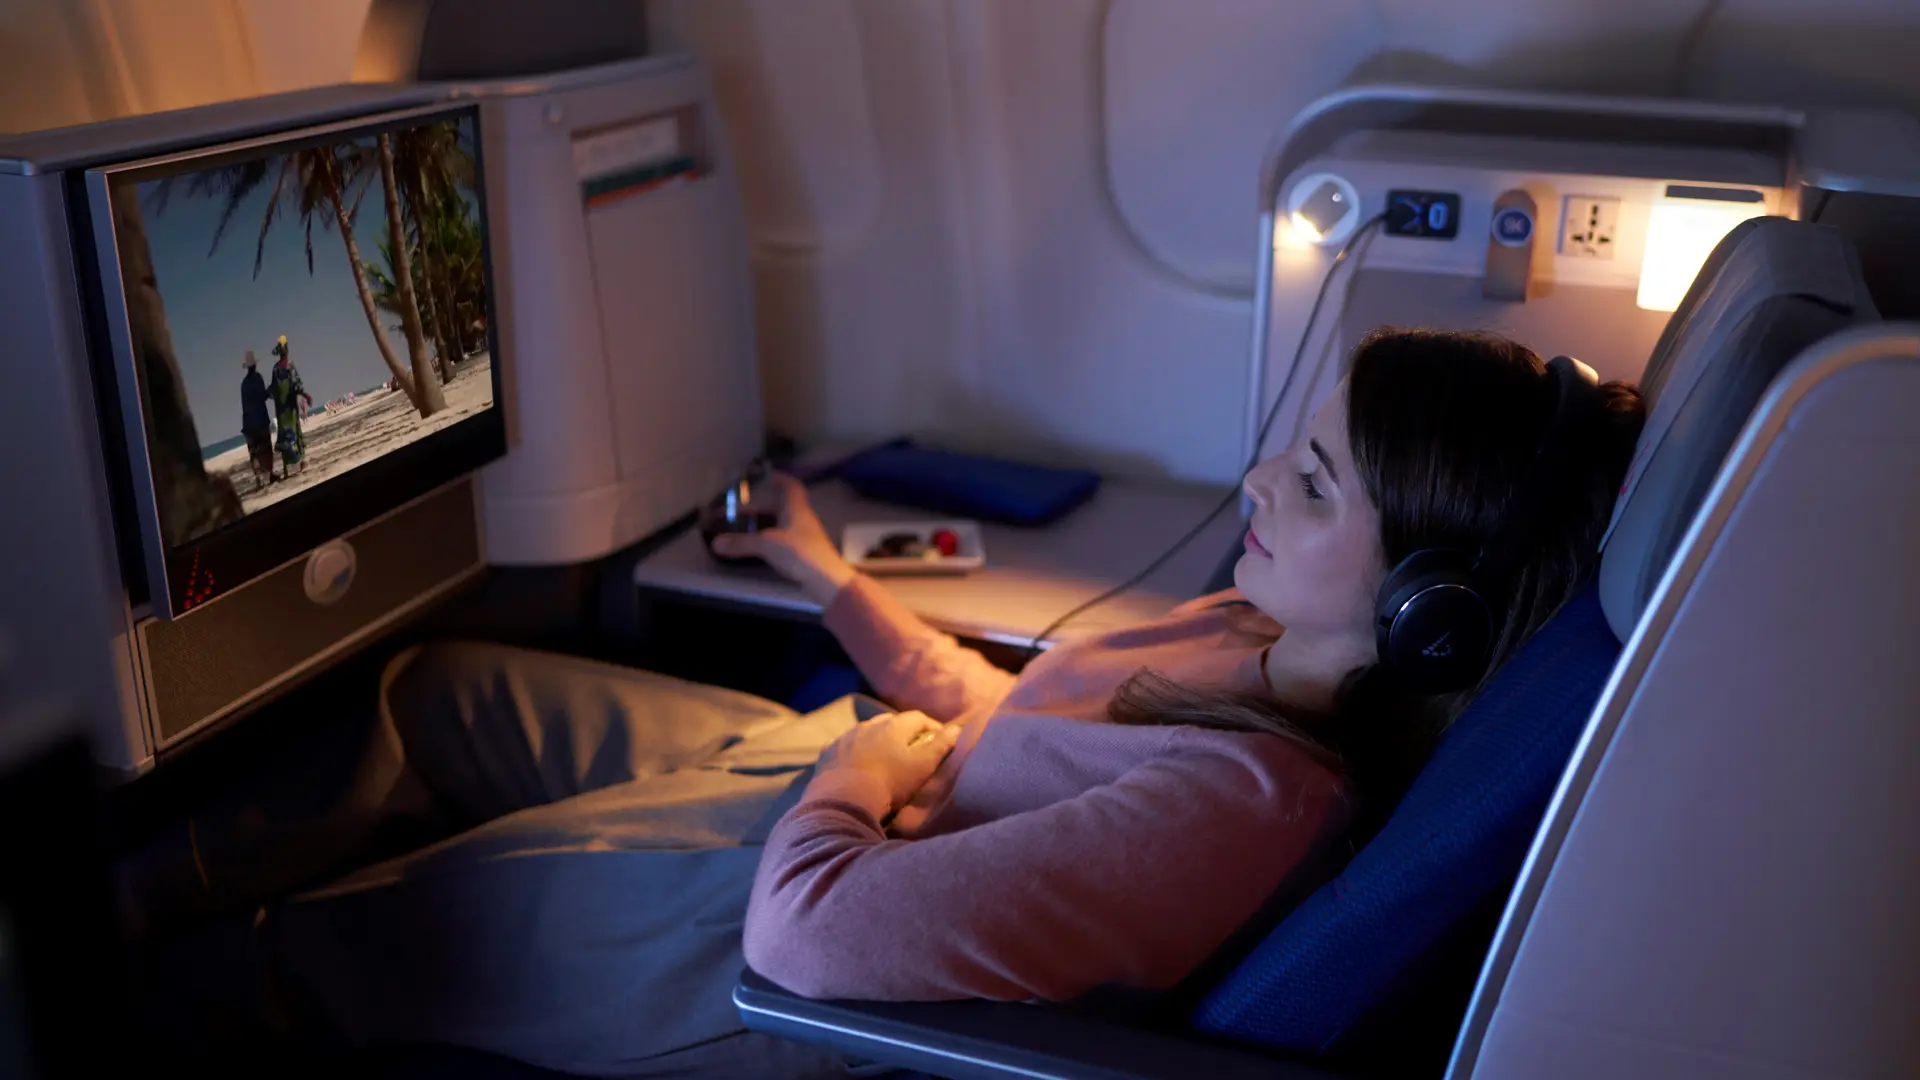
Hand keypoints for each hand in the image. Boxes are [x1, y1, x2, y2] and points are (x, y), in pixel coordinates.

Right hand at [710, 472, 855, 602]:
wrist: (827, 581)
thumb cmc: (800, 553)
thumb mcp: (767, 545)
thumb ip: (741, 543)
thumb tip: (715, 542)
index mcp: (797, 509)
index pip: (791, 486)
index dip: (780, 478)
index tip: (766, 476)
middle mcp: (802, 518)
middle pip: (781, 506)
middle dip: (760, 506)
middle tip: (739, 510)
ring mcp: (805, 536)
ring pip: (782, 523)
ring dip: (764, 523)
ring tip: (743, 528)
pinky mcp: (805, 553)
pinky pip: (784, 538)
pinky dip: (770, 538)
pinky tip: (759, 547)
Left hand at [815, 710, 960, 812]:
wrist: (843, 800)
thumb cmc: (889, 783)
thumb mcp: (922, 767)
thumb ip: (940, 746)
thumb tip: (955, 729)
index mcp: (893, 727)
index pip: (917, 718)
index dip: (931, 726)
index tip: (939, 738)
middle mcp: (868, 725)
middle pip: (890, 721)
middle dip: (903, 731)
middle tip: (910, 747)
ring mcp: (845, 737)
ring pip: (865, 731)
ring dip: (876, 739)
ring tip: (882, 756)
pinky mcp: (828, 752)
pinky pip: (844, 745)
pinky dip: (853, 750)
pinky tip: (854, 763)